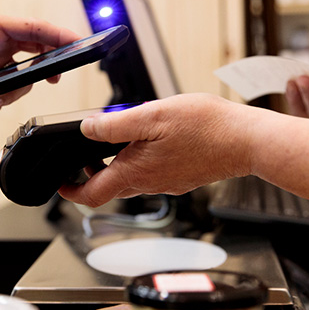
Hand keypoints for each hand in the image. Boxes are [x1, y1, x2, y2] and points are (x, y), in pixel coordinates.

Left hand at [58, 93, 251, 207]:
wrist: (247, 141)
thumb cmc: (206, 127)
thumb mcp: (152, 115)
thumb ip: (115, 124)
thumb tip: (87, 128)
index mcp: (135, 172)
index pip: (92, 194)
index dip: (70, 190)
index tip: (61, 182)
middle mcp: (149, 184)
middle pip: (110, 187)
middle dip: (93, 171)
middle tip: (88, 151)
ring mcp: (167, 183)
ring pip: (132, 179)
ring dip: (119, 163)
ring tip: (122, 137)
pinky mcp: (182, 178)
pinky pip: (152, 174)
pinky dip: (142, 160)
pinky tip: (153, 139)